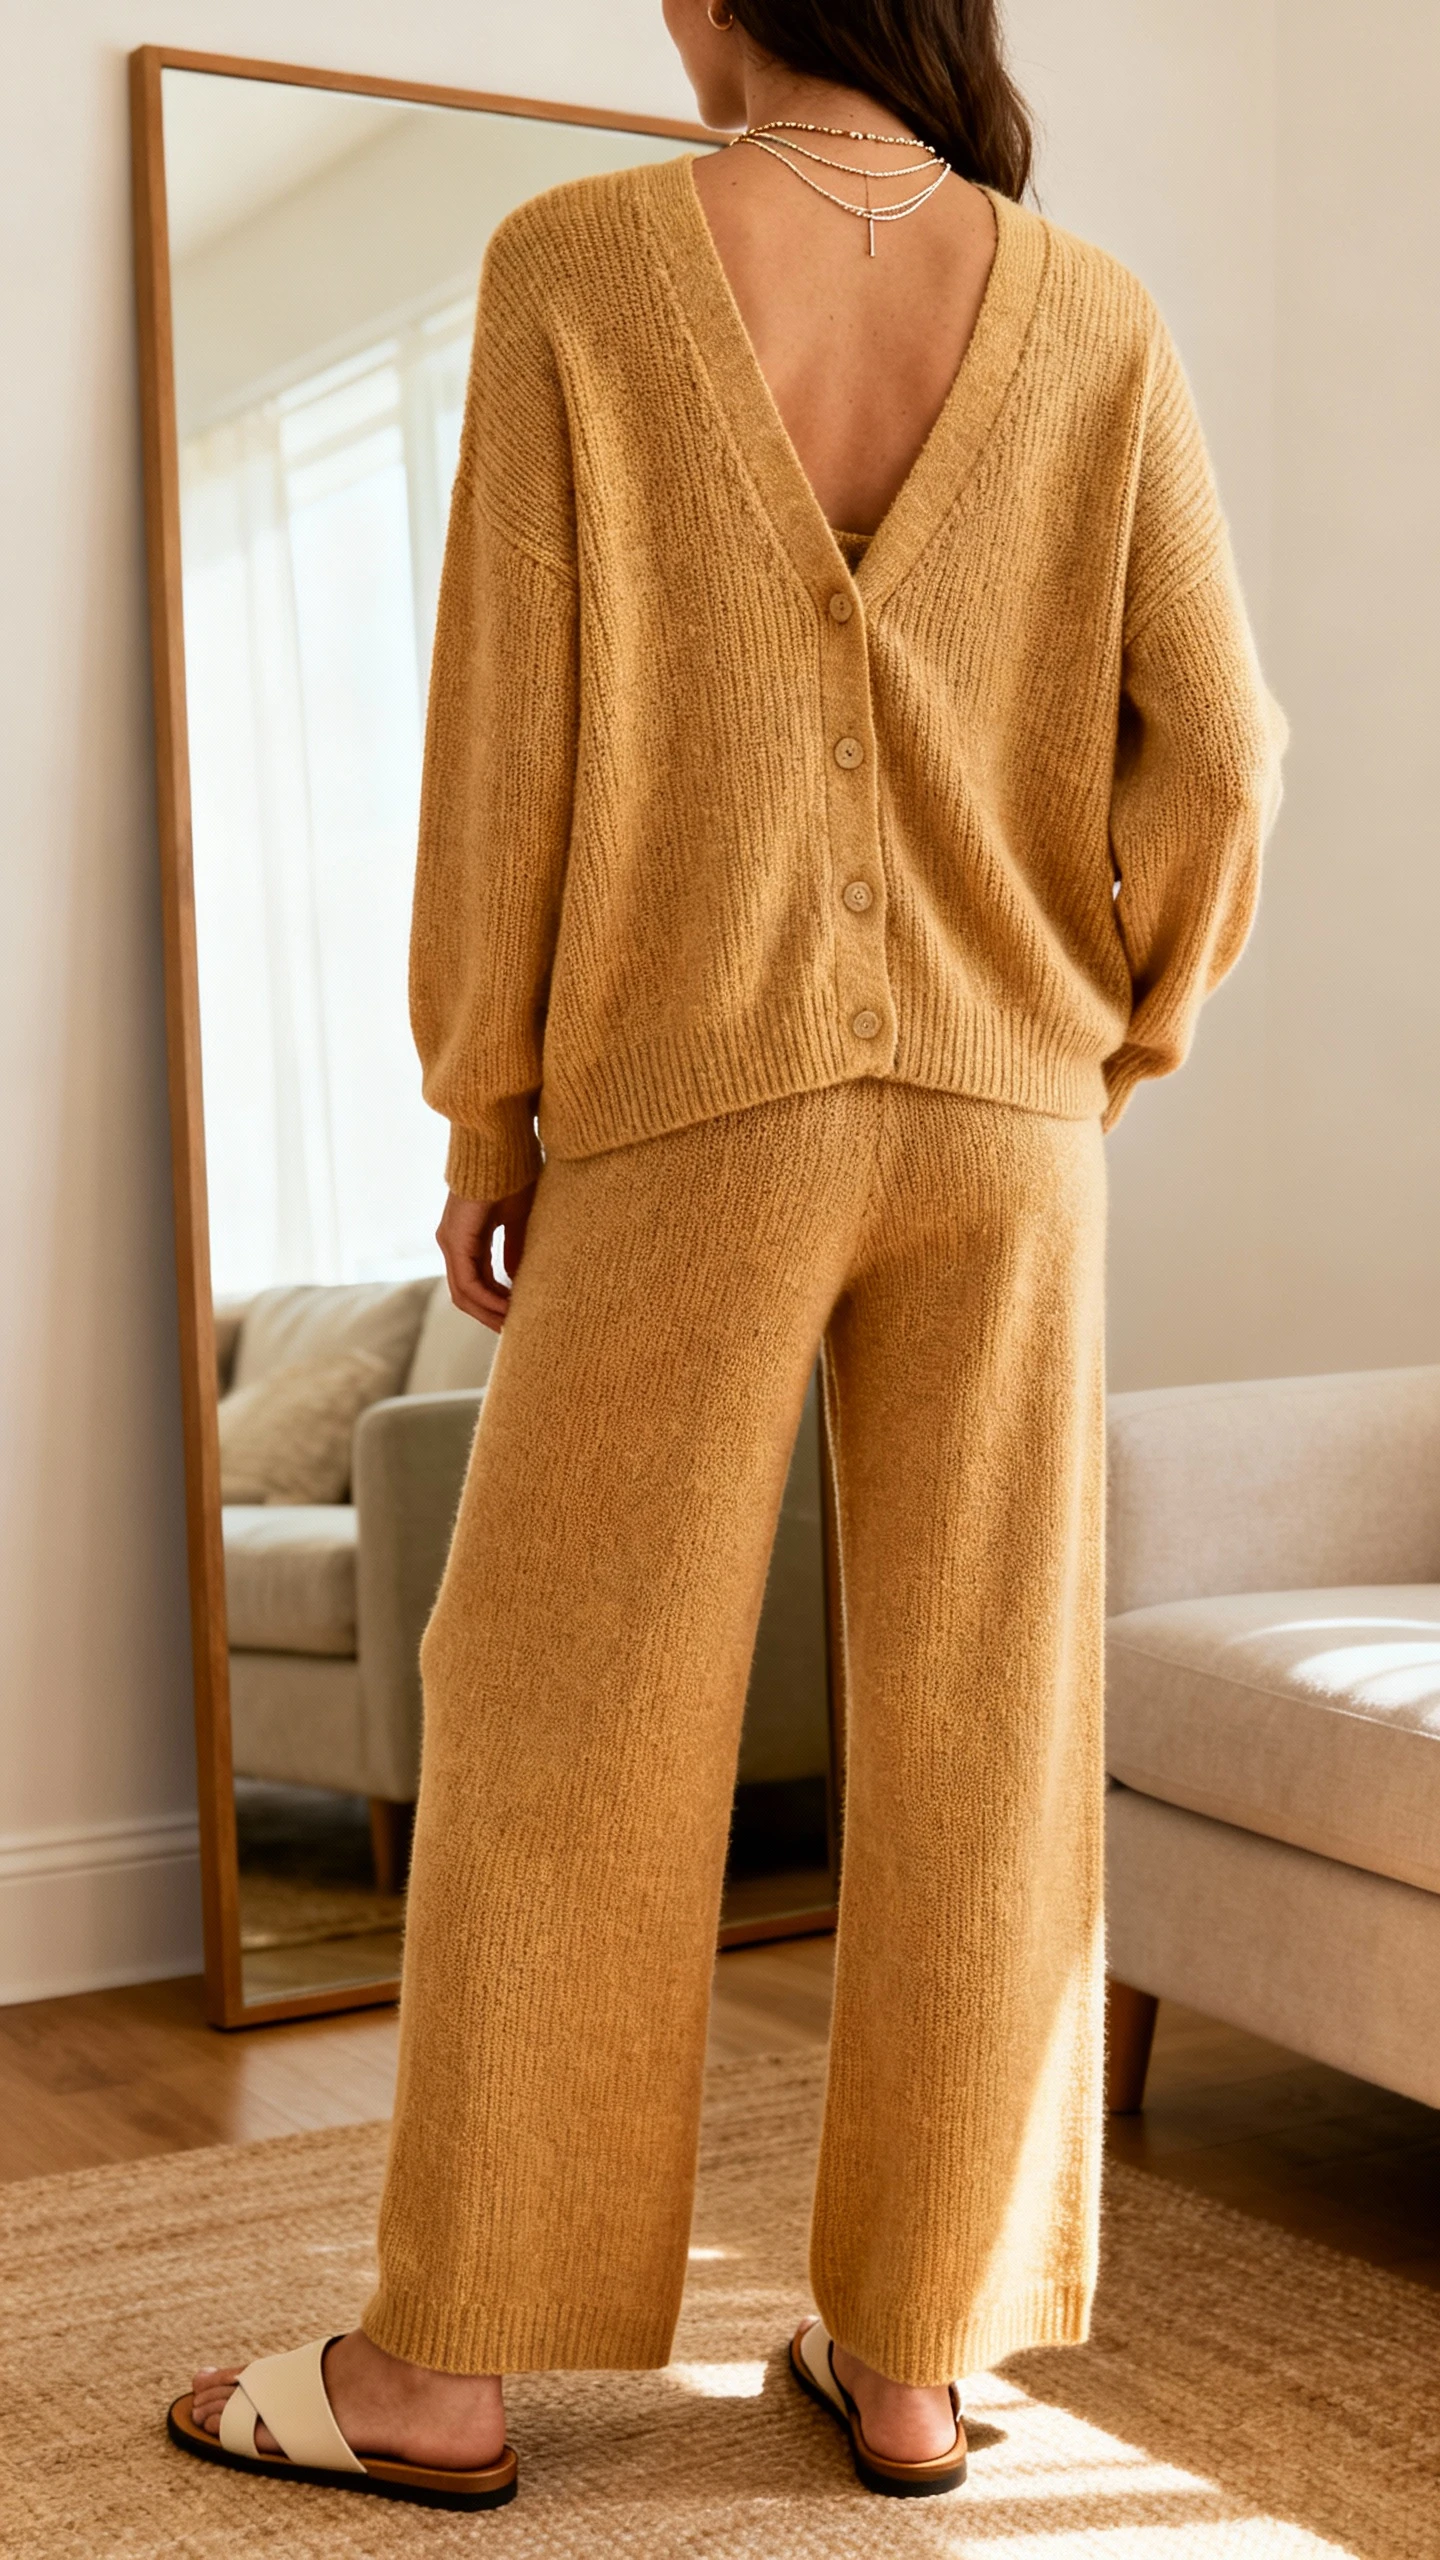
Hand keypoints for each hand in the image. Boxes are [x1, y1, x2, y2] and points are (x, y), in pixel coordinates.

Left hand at [437, 1180, 537, 1333]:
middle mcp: (452, 1243)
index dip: (494, 1302)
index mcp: (465, 1238)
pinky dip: (488, 1298)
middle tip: (512, 1329)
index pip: (474, 1282)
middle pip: (465, 1293)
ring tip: (512, 1322)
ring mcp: (450, 1242)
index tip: (516, 1316)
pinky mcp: (455, 1240)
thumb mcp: (517, 1222)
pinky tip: (508, 1305)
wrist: (502, 1150)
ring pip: (464, 1292)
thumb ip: (513, 1251)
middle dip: (489, 1314)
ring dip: (488, 1311)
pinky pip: (468, 1281)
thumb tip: (514, 1280)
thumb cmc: (513, 1178)